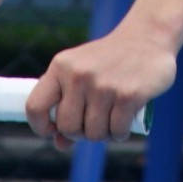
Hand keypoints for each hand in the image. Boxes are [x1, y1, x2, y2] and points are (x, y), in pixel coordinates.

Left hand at [25, 27, 177, 151]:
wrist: (148, 37)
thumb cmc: (110, 60)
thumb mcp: (81, 72)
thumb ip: (67, 104)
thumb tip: (60, 144)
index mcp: (61, 66)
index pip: (35, 106)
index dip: (41, 126)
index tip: (54, 132)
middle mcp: (79, 75)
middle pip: (68, 127)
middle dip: (81, 132)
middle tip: (94, 122)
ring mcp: (103, 85)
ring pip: (94, 134)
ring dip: (104, 134)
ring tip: (111, 119)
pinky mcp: (128, 95)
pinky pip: (117, 132)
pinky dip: (120, 133)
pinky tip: (125, 122)